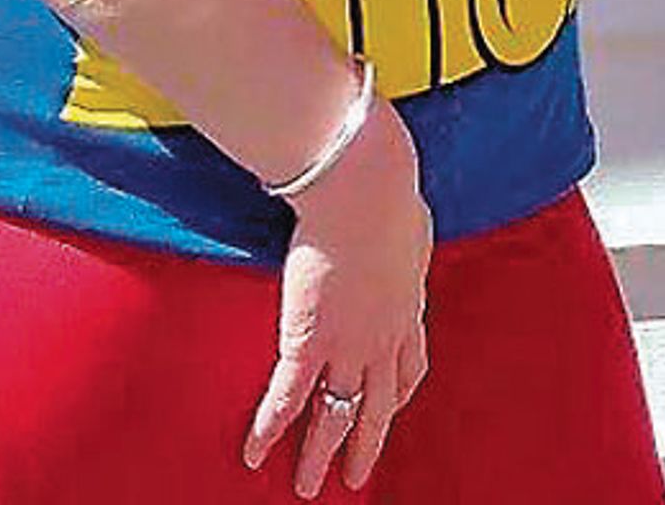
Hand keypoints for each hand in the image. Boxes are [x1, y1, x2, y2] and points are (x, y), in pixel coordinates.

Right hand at [245, 101, 434, 495]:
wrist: (365, 190)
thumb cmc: (388, 193)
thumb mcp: (410, 223)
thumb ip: (404, 237)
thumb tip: (405, 222)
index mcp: (407, 308)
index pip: (409, 367)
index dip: (397, 393)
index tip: (390, 407)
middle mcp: (383, 337)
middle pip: (378, 407)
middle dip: (365, 445)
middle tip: (355, 476)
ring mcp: (347, 344)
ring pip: (335, 416)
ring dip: (319, 455)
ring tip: (307, 488)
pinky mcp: (309, 340)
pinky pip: (287, 398)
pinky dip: (269, 429)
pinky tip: (255, 455)